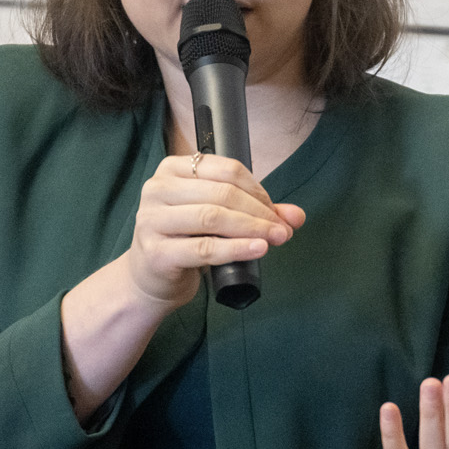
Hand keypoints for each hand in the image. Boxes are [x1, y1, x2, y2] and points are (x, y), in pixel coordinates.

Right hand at [120, 152, 304, 308]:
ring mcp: (152, 220)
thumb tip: (296, 216)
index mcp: (173, 169)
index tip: (276, 212)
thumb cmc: (185, 241)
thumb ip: (255, 212)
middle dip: (259, 212)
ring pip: (213, 217)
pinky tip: (257, 249)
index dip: (258, 190)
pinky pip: (204, 248)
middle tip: (283, 229)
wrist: (151, 279)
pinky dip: (236, 249)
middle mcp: (157, 189)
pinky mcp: (156, 252)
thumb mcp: (218, 219)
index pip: (226, 170)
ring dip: (252, 228)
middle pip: (222, 193)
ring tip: (275, 239)